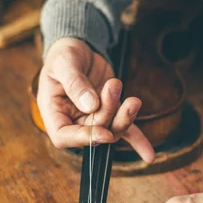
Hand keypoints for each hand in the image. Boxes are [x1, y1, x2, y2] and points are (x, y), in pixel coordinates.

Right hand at [37, 37, 154, 161]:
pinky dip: (138, 141)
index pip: (63, 136)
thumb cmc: (64, 54)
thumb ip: (75, 83)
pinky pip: (125, 130)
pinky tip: (149, 155)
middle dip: (108, 113)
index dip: (83, 138)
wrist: (79, 47)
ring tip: (133, 101)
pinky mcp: (110, 112)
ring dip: (125, 119)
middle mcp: (73, 120)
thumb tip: (91, 105)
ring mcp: (93, 118)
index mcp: (53, 112)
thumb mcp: (63, 63)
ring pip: (111, 130)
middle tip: (114, 86)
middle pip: (93, 131)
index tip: (103, 132)